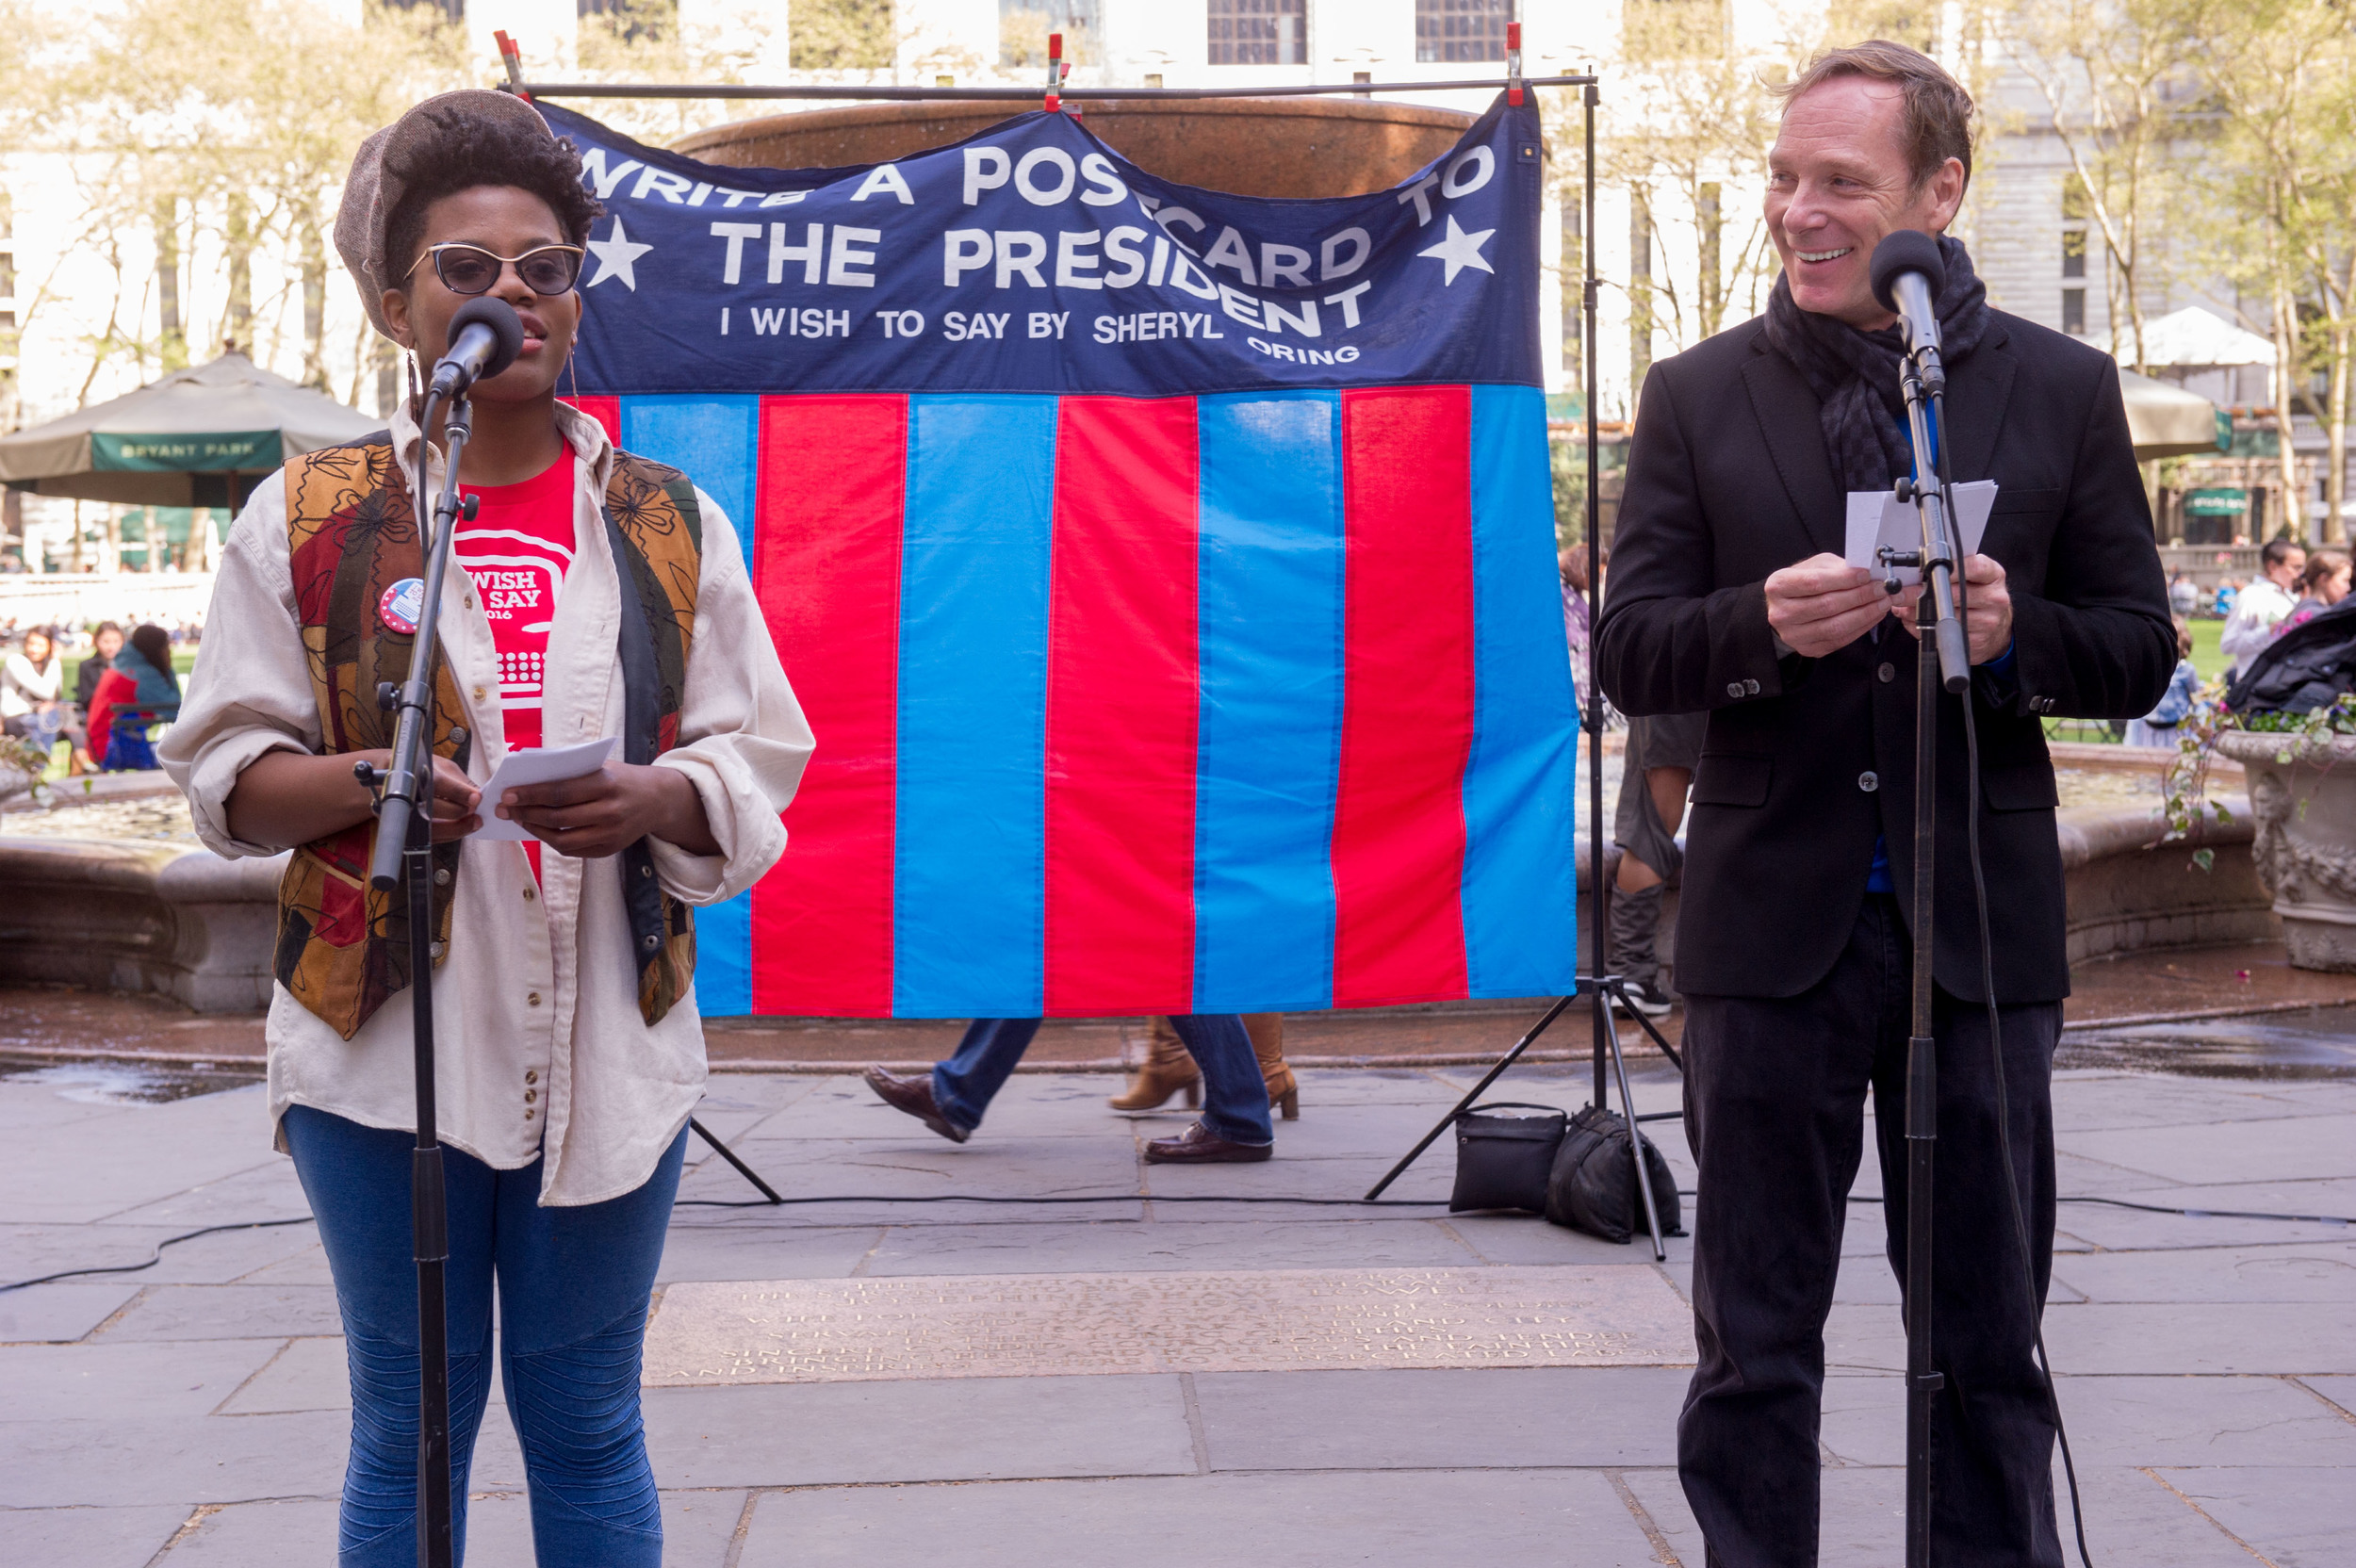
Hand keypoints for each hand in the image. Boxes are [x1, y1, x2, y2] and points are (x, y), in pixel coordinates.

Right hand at [359, 749, 481, 843]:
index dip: (459, 793)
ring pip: (430, 829)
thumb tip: (478, 796)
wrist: (387, 777)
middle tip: (476, 811)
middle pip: (434, 809)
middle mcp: (403, 794)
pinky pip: (428, 838)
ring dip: (457, 828)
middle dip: (459, 812)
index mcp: (413, 772)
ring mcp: (401, 814)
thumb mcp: (442, 767)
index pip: (437, 784)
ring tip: (473, 823)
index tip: (477, 799)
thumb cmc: (419, 769)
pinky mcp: (403, 829)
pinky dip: (448, 835)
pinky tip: (461, 827)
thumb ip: (460, 781)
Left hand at [497, 761, 717, 858]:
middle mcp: (610, 811)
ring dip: (535, 831)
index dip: (531, 795)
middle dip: (526, 813)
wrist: (658, 800)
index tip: (508, 794)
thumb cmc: (622, 778)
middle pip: (558, 817)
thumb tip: (529, 779)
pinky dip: (552, 841)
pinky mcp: (609, 849)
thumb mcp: (601, 767)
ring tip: (519, 821)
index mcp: (606, 784)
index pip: (560, 792)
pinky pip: (573, 850)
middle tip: (505, 809)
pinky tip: (539, 830)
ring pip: (562, 839)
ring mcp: (611, 834)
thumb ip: (571, 772)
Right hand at [1764, 553, 1887, 657]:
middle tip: (1882, 589)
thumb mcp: (1817, 566)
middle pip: (1826, 606)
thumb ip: (1840, 568)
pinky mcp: (1806, 649)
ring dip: (1865, 614)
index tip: (1867, 575)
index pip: (1814, 582)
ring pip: (1835, 627)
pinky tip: (1873, 616)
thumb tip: (1871, 573)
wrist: (1788, 606)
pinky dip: (1861, 628)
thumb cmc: (1805, 582)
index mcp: (1778, 586)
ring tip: (1883, 602)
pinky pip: (1839, 640)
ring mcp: (1792, 635)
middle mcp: (1780, 613)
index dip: (1844, 579)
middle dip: (1860, 596)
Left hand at [1890, 553, 2013, 663]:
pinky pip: (1942, 636)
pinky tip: (1914, 622)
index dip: (1946, 569)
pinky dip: (1922, 630)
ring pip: (1943, 618)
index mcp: (1994, 576)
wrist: (1999, 628)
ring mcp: (1987, 621)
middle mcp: (1994, 598)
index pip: (1973, 567)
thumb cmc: (1980, 596)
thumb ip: (1952, 571)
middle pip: (1951, 595)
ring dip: (1916, 613)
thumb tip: (1914, 575)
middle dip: (1919, 593)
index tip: (1923, 571)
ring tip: (1903, 608)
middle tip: (1899, 593)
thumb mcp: (1975, 577)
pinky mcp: (1977, 641)